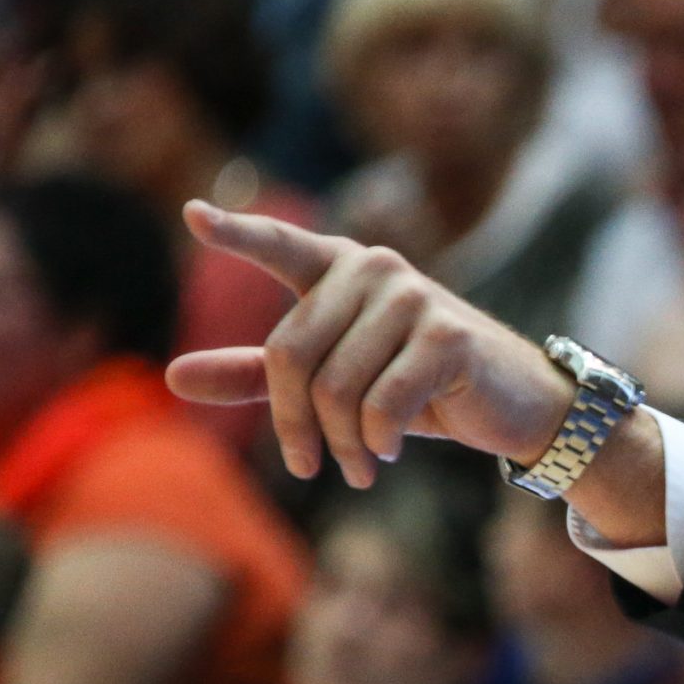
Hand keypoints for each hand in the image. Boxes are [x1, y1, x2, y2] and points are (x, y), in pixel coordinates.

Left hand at [168, 204, 572, 487]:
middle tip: (307, 466)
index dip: (238, 235)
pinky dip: (379, 442)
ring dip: (341, 445)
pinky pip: (382, 404)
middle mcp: (373, 268)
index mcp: (340, 268)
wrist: (511, 405)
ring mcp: (412, 297)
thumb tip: (171, 377)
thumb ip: (255, 376)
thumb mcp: (332, 382)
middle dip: (295, 425)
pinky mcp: (447, 336)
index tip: (193, 215)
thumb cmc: (417, 387)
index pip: (281, 247)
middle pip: (290, 355)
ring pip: (335, 389)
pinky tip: (392, 451)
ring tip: (359, 467)